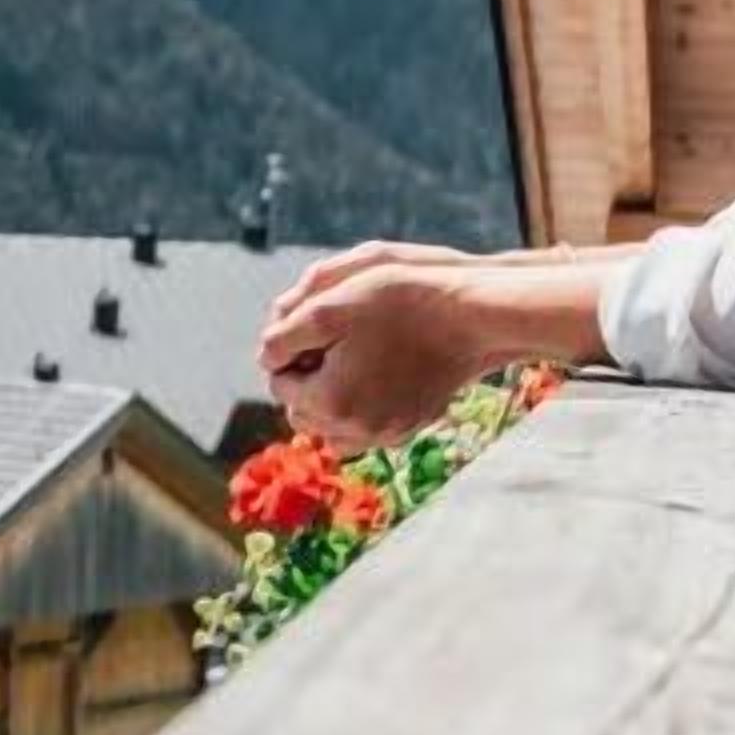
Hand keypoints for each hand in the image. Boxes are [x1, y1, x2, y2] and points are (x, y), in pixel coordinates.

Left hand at [257, 242, 495, 454]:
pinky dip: (357, 407)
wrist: (469, 317)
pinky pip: (365, 429)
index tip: (309, 326)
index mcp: (330, 400)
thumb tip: (265, 358)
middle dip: (304, 380)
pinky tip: (368, 372)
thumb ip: (285, 334)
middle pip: (302, 412)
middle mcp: (357, 429)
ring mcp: (387, 433)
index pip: (279, 383)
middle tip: (323, 342)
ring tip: (344, 358)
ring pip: (332, 428)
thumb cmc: (399, 302)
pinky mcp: (409, 428)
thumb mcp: (329, 306)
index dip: (288, 352)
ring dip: (327, 399)